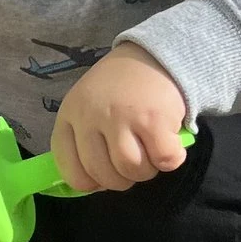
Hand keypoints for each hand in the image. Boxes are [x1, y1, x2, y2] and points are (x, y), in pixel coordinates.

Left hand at [51, 44, 190, 193]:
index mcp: (69, 115)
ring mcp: (122, 117)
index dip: (89, 183)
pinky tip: (168, 144)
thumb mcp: (87, 107)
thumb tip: (94, 186)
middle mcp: (91, 116)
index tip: (102, 178)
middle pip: (103, 174)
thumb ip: (84, 141)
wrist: (154, 55)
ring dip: (146, 171)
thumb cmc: (118, 88)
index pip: (70, 169)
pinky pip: (163, 160)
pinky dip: (170, 159)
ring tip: (150, 152)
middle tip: (132, 163)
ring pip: (132, 170)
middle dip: (122, 179)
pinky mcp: (154, 119)